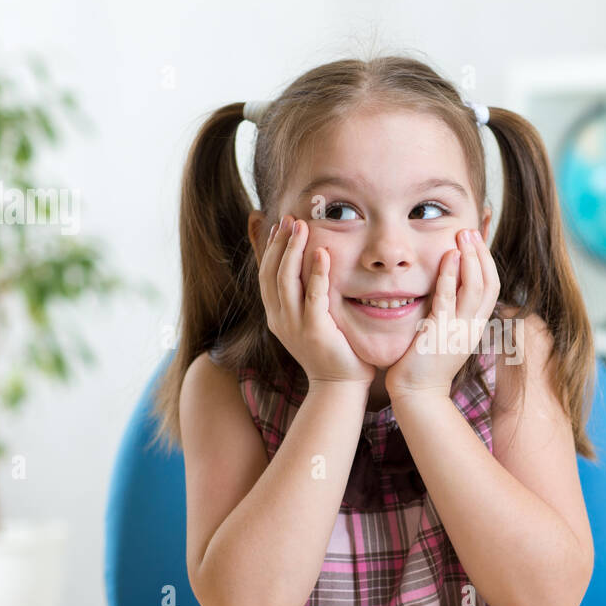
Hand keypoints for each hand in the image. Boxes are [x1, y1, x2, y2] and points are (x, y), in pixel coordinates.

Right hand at [257, 214, 375, 387]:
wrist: (339, 387)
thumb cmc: (333, 352)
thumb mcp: (312, 321)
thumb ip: (308, 298)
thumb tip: (313, 269)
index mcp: (276, 316)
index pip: (266, 275)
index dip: (271, 248)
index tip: (279, 225)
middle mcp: (279, 319)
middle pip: (271, 272)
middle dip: (280, 243)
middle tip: (291, 218)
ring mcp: (294, 326)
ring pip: (285, 280)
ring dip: (293, 250)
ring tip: (302, 226)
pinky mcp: (314, 331)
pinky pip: (312, 296)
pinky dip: (316, 273)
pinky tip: (322, 254)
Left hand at [386, 227, 499, 400]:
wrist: (418, 394)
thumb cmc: (424, 364)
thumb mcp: (444, 332)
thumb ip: (448, 311)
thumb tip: (446, 287)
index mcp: (475, 325)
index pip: (491, 287)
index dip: (487, 261)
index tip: (478, 239)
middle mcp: (472, 326)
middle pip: (490, 283)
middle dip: (482, 254)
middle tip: (471, 230)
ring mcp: (459, 330)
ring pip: (476, 288)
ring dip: (471, 258)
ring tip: (464, 235)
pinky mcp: (441, 332)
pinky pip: (450, 299)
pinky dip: (451, 275)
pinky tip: (449, 256)